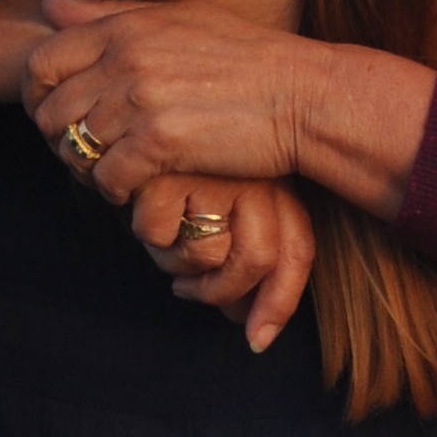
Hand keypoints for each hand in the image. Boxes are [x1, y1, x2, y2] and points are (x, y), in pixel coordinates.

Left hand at [23, 0, 314, 195]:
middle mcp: (125, 58)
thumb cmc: (247, 57)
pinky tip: (140, 188)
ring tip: (116, 173)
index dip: (39, 98)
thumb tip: (48, 5)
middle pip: (52, 112)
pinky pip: (107, 178)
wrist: (303, 95)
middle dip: (61, 142)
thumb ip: (109, 12)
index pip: (43, 63)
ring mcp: (141, 99)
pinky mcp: (161, 141)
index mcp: (125, 27)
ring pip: (76, 149)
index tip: (60, 119)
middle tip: (89, 156)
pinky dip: (117, 191)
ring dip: (90, 170)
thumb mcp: (177, 18)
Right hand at [127, 176, 320, 353]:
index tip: (257, 340)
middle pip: (254, 264)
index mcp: (278, 180)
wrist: (152, 96)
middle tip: (188, 289)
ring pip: (205, 255)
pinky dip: (148, 233)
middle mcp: (253, 176)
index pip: (296, 252)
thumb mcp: (232, 193)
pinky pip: (160, 235)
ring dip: (178, 264)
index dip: (279, 304)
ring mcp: (212, 174)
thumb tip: (253, 332)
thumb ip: (245, 252)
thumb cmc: (190, 158)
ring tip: (163, 239)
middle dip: (216, 293)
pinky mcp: (168, 172)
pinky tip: (141, 206)